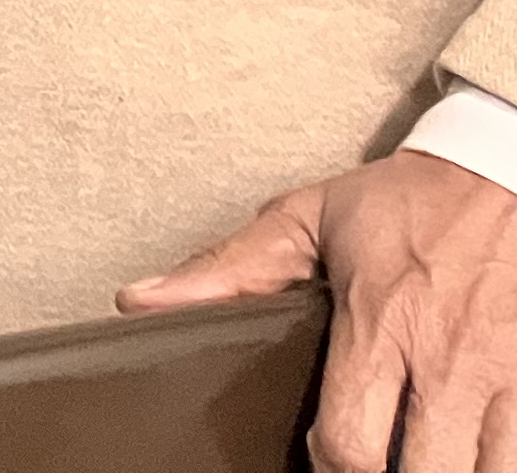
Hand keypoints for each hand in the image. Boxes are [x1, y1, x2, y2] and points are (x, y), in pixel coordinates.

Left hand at [125, 150, 516, 470]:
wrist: (501, 173)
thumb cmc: (402, 203)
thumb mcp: (308, 219)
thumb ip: (230, 268)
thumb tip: (138, 302)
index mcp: (380, 323)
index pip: (351, 443)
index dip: (329, 466)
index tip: (319, 457)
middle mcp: (448, 360)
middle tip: (366, 461)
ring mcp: (506, 379)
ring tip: (418, 459)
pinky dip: (497, 464)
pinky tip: (469, 454)